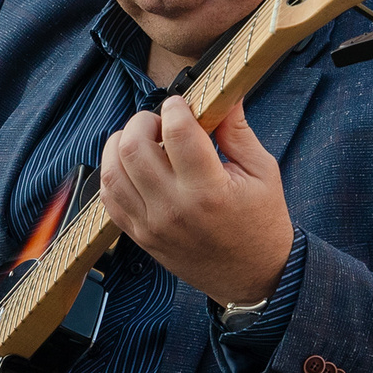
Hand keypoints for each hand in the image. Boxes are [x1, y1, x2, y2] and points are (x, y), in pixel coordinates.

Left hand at [98, 97, 292, 305]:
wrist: (252, 277)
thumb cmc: (261, 225)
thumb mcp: (262, 173)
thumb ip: (238, 132)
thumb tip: (225, 95)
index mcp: (209, 190)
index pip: (177, 133)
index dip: (176, 108)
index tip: (181, 104)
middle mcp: (174, 208)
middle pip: (134, 147)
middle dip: (143, 121)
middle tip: (161, 122)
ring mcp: (152, 225)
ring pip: (112, 171)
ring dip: (122, 144)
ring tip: (145, 140)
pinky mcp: (140, 236)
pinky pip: (109, 198)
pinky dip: (114, 173)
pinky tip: (134, 166)